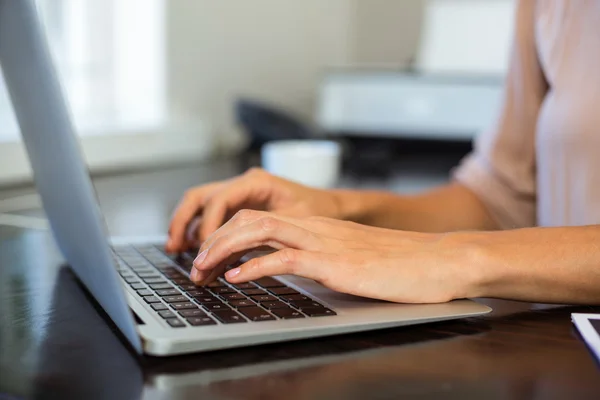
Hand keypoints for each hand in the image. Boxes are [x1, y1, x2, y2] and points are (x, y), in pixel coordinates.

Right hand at [166, 168, 343, 252]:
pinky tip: (195, 248)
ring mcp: (239, 193)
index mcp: (256, 182)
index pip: (220, 200)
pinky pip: (212, 215)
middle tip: (175, 248)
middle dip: (185, 222)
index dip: (209, 227)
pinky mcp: (240, 205)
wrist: (331, 206)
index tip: (204, 251)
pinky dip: (200, 229)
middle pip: (200, 197)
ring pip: (201, 204)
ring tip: (175, 249)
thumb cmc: (318, 211)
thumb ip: (266, 231)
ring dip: (187, 226)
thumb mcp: (296, 221)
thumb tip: (238, 253)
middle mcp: (243, 184)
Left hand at [190, 209, 473, 303]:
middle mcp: (315, 227)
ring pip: (260, 230)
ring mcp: (324, 242)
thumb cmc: (399, 263)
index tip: (209, 256)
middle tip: (194, 265)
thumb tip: (291, 267)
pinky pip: (285, 258)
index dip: (227, 234)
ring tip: (202, 268)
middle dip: (214, 239)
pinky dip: (254, 266)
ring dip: (223, 249)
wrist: (438, 260)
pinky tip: (236, 278)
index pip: (259, 218)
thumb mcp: (350, 256)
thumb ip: (320, 257)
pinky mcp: (335, 262)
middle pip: (250, 218)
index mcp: (316, 225)